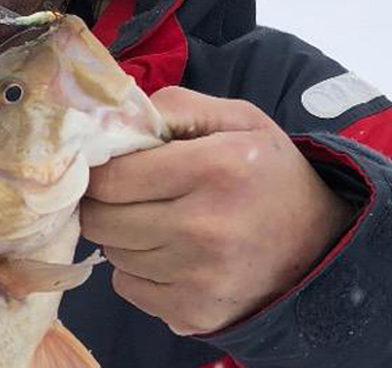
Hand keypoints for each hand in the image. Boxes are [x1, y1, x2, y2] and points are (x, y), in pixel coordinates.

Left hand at [80, 86, 355, 334]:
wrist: (322, 244)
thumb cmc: (266, 172)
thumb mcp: (235, 118)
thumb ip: (172, 107)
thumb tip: (110, 120)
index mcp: (214, 168)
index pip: (110, 178)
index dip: (98, 170)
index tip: (108, 166)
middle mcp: (206, 227)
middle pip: (101, 219)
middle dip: (104, 202)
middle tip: (129, 193)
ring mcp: (200, 277)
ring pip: (111, 253)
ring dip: (123, 236)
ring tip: (159, 220)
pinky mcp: (194, 312)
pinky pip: (127, 286)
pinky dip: (137, 270)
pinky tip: (170, 254)